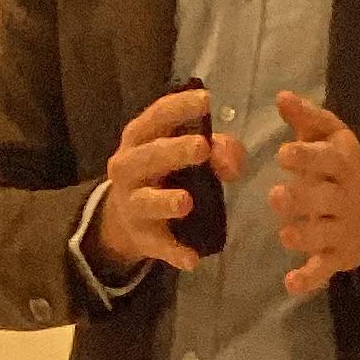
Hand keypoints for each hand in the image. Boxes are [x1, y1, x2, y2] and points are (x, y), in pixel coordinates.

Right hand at [87, 87, 249, 278]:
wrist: (125, 218)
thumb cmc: (164, 172)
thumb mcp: (184, 153)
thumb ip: (217, 150)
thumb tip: (233, 160)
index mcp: (139, 138)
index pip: (156, 117)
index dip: (180, 108)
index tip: (205, 100)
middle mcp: (128, 167)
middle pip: (148, 157)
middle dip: (173, 152)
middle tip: (201, 148)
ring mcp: (132, 204)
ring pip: (146, 201)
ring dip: (165, 202)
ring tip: (186, 202)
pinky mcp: (143, 237)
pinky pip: (158, 246)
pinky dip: (174, 253)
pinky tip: (192, 260)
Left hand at [269, 94, 359, 298]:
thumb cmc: (344, 166)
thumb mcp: (332, 138)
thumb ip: (307, 119)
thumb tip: (281, 95)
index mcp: (345, 164)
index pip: (328, 159)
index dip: (308, 157)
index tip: (284, 153)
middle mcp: (346, 198)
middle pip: (326, 199)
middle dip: (303, 199)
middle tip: (277, 196)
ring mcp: (344, 230)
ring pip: (325, 234)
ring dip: (306, 235)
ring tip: (286, 234)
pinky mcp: (340, 257)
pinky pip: (325, 270)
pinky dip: (310, 279)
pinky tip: (291, 284)